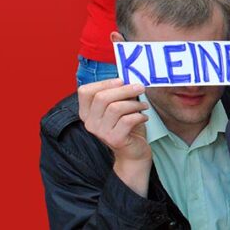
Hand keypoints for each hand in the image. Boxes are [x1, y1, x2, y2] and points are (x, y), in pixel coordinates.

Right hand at [77, 78, 151, 195]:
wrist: (133, 152)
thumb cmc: (126, 126)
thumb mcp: (119, 108)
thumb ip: (118, 95)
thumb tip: (129, 78)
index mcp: (87, 112)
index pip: (85, 92)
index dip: (104, 82)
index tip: (121, 80)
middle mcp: (90, 123)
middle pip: (102, 97)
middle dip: (125, 89)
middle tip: (140, 87)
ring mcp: (101, 132)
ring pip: (115, 108)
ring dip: (134, 103)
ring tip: (143, 105)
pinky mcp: (114, 139)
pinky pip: (127, 120)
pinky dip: (139, 115)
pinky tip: (144, 117)